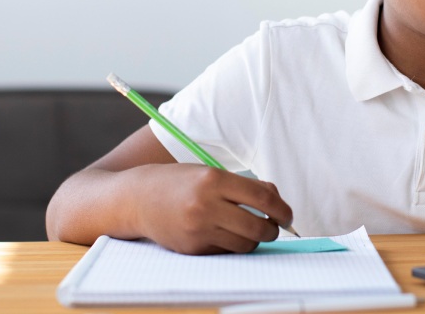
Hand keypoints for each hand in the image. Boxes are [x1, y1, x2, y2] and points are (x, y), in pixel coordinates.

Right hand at [129, 163, 292, 254]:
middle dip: (273, 230)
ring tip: (249, 229)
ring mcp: (198, 229)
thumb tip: (277, 202)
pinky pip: (226, 252)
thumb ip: (244, 186)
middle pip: (258, 227)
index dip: (282, 209)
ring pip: (245, 244)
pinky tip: (224, 234)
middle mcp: (206, 205)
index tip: (288, 215)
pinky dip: (232, 245)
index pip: (263, 197)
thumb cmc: (180, 183)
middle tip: (274, 227)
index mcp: (214, 179)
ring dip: (254, 239)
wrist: (136, 199)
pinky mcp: (192, 248)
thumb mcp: (210, 173)